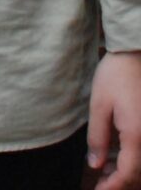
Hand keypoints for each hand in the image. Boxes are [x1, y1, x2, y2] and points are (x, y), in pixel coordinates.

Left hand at [88, 50, 140, 189]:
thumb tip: (95, 165)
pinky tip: (115, 157)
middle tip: (98, 184)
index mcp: (137, 136)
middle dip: (119, 183)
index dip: (113, 187)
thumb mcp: (99, 104)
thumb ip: (98, 137)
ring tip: (104, 171)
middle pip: (139, 174)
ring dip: (126, 173)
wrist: (135, 55)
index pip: (128, 174)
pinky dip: (132, 160)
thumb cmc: (115, 76)